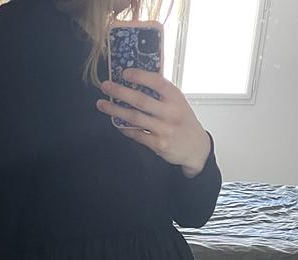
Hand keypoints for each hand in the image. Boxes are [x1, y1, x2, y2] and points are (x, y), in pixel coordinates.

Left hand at [97, 69, 211, 177]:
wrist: (196, 148)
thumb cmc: (184, 122)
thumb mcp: (179, 103)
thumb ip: (162, 94)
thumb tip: (138, 80)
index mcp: (176, 98)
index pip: (157, 82)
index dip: (140, 76)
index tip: (124, 73)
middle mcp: (170, 113)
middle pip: (141, 100)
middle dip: (120, 92)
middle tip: (105, 86)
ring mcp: (164, 129)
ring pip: (135, 118)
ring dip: (115, 110)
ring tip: (102, 104)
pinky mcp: (158, 144)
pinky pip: (136, 134)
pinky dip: (124, 127)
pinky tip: (115, 121)